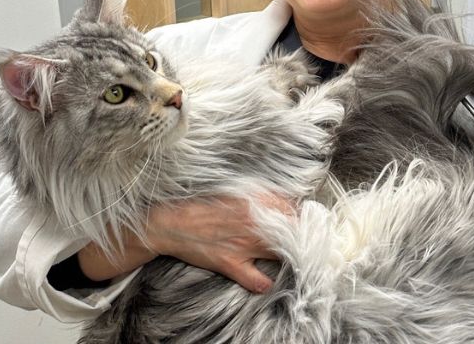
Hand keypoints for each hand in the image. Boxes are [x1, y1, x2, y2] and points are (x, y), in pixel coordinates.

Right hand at [78, 195, 291, 292]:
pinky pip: (256, 280)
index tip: (302, 218)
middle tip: (300, 238)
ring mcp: (243, 244)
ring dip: (288, 255)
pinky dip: (264, 283)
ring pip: (280, 254)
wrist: (171, 220)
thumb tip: (282, 197)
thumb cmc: (201, 202)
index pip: (292, 208)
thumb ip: (258, 193)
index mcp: (254, 201)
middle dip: (299, 234)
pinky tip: (267, 280)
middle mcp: (253, 222)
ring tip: (290, 256)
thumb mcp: (233, 189)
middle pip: (291, 231)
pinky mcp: (230, 263)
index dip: (300, 214)